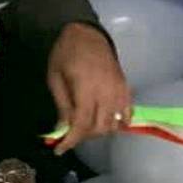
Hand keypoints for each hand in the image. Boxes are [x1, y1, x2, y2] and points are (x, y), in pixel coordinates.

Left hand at [46, 23, 130, 154]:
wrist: (86, 33)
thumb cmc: (65, 53)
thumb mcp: (55, 77)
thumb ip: (62, 104)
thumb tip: (64, 129)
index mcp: (86, 88)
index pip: (82, 123)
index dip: (71, 140)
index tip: (59, 149)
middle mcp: (107, 92)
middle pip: (100, 128)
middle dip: (83, 136)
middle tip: (70, 134)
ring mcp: (120, 91)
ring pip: (114, 124)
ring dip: (99, 130)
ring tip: (84, 126)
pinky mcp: (126, 88)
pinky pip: (127, 114)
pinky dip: (118, 123)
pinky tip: (107, 123)